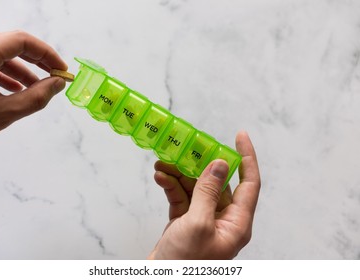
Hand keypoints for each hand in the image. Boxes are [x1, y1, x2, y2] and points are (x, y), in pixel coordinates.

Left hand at [0, 30, 67, 148]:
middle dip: (37, 60)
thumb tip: (58, 84)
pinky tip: (18, 88)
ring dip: (23, 68)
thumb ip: (36, 97)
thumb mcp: (4, 113)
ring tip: (39, 86)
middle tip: (55, 75)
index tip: (61, 69)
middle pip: (13, 43)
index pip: (22, 41)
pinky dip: (6, 73)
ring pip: (1, 53)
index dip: (47, 54)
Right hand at [148, 131, 260, 258]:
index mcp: (237, 223)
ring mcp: (203, 220)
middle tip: (188, 147)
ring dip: (180, 174)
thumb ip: (208, 192)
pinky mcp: (186, 221)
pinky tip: (161, 178)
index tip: (240, 135)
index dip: (247, 157)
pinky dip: (171, 186)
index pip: (250, 183)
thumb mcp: (198, 224)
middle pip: (218, 182)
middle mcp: (223, 220)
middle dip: (201, 164)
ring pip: (196, 188)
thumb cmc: (185, 264)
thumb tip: (220, 164)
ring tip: (164, 162)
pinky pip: (182, 197)